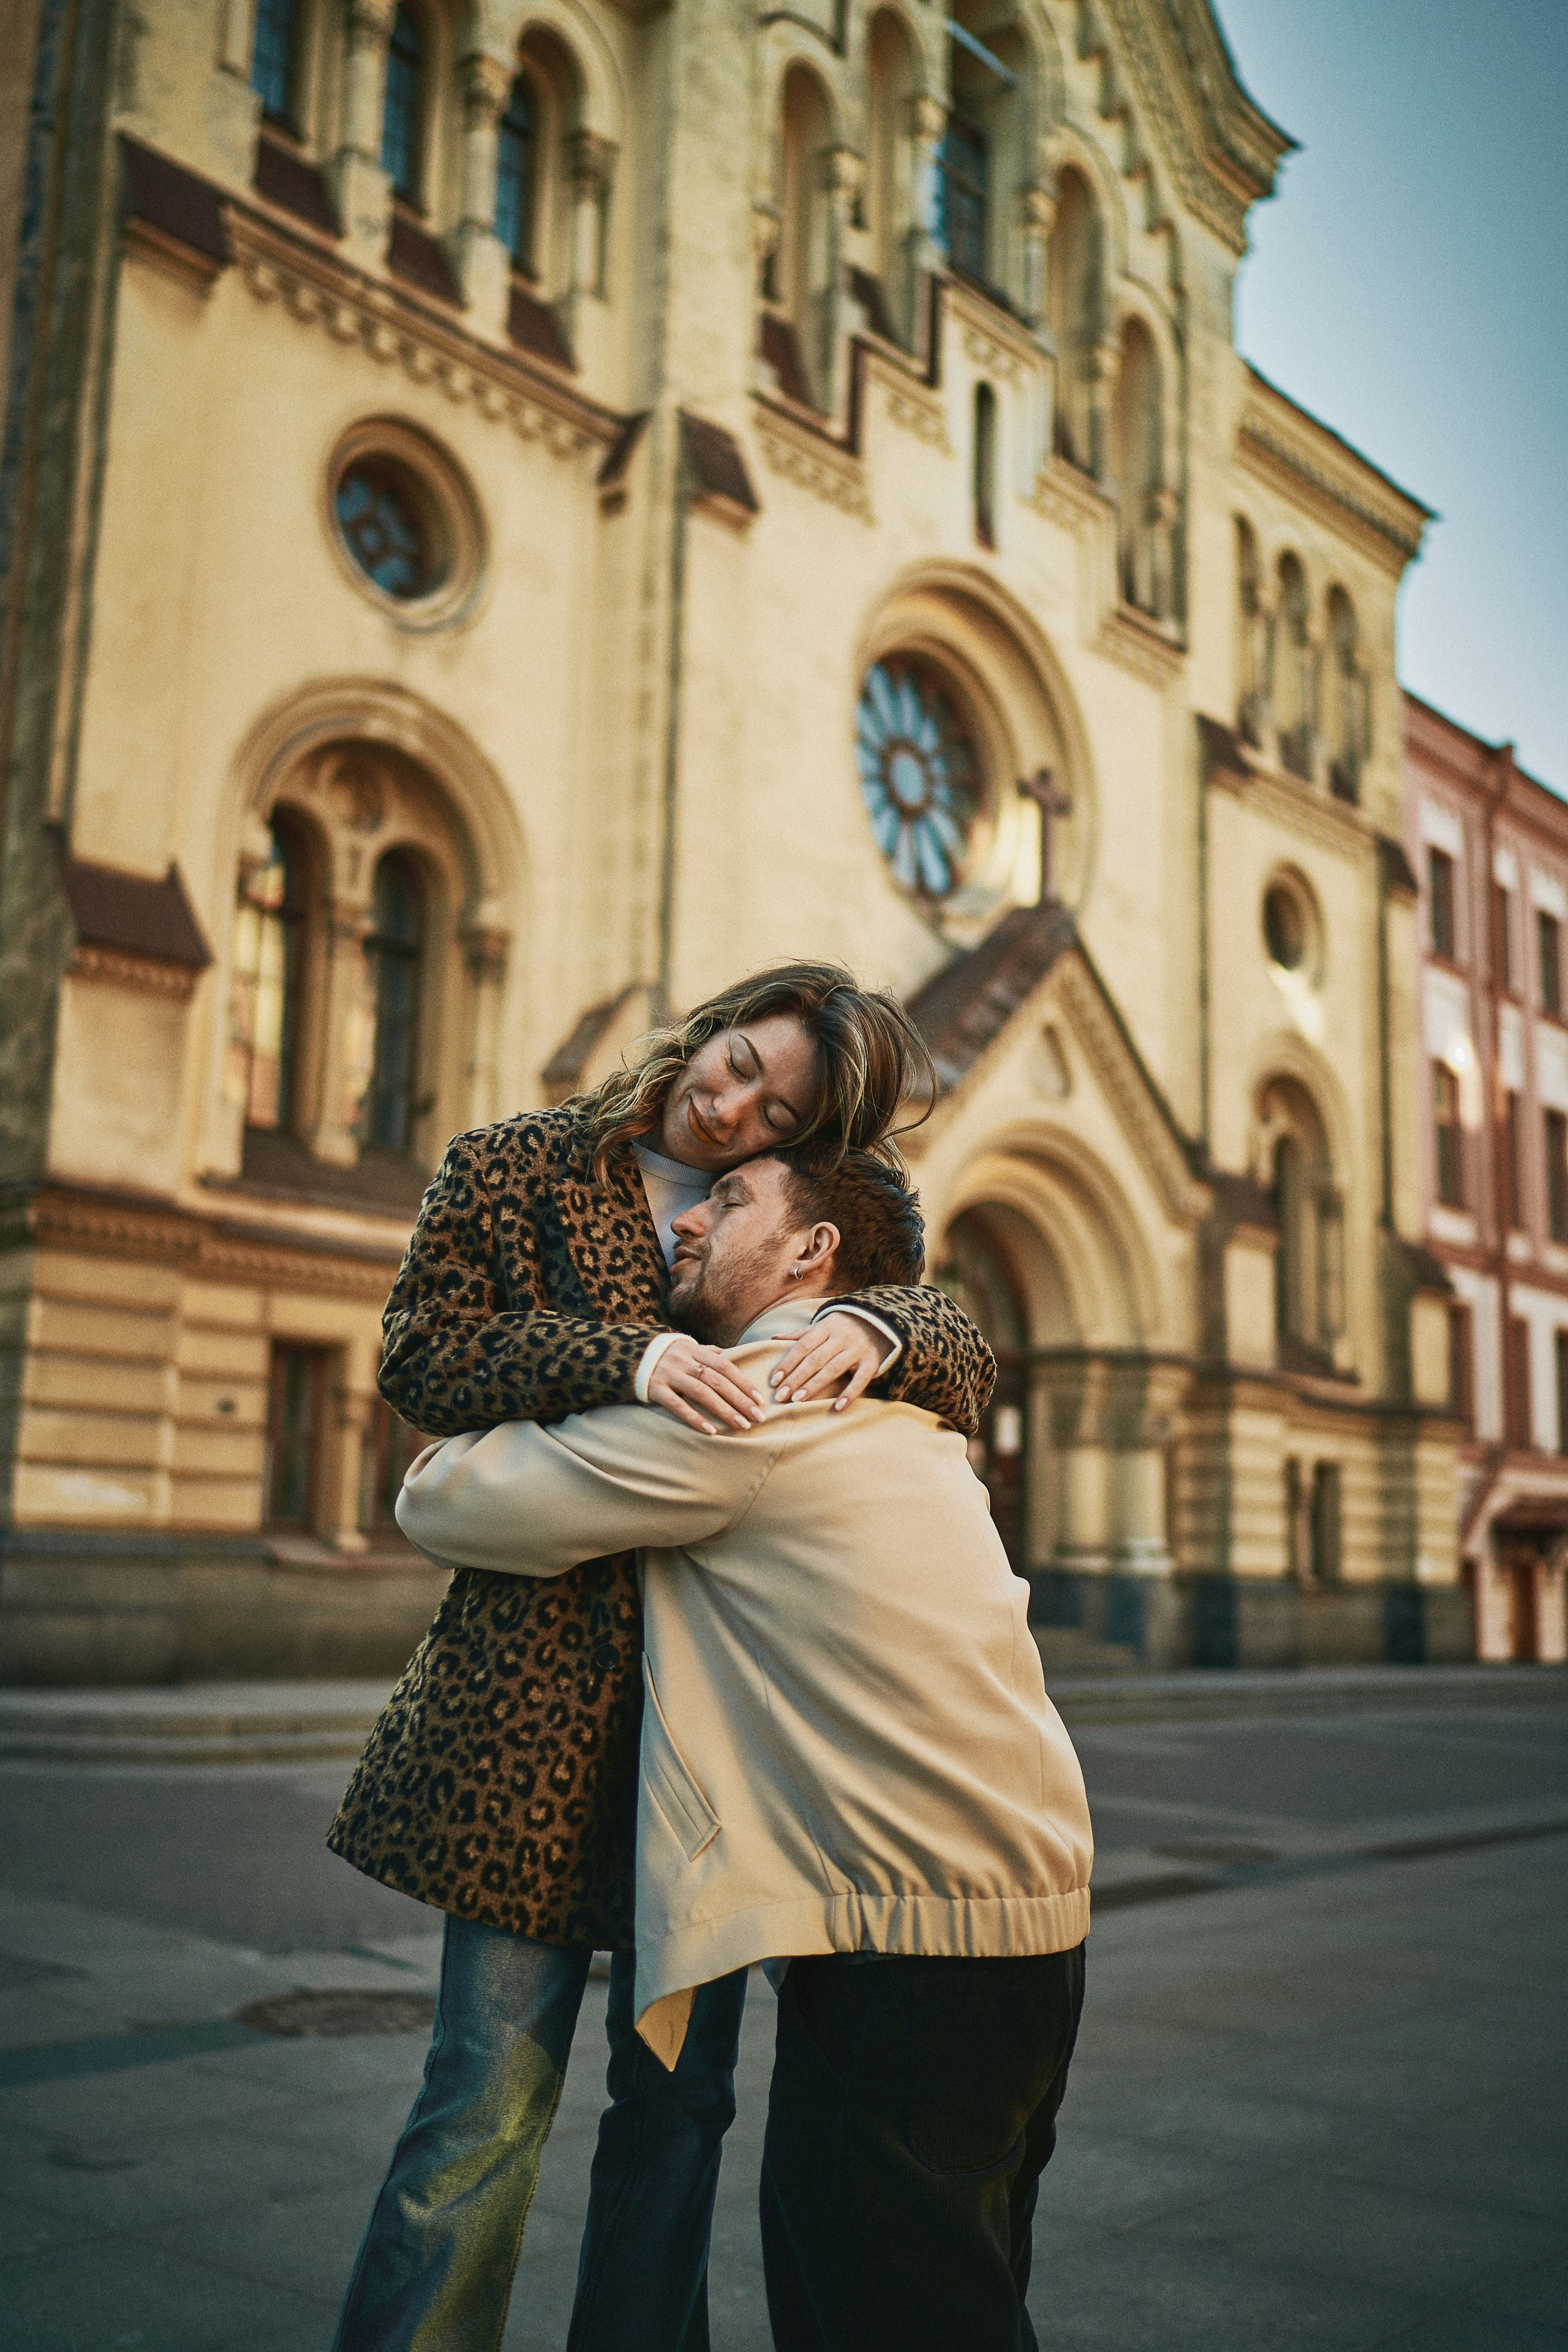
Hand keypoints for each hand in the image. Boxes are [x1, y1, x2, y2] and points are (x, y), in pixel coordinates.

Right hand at [645, 1336, 768, 1435]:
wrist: (624, 1356)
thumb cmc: (664, 1356)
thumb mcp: (686, 1349)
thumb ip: (708, 1353)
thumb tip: (732, 1356)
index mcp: (694, 1349)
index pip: (725, 1366)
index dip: (743, 1382)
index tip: (759, 1400)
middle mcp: (683, 1360)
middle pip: (717, 1380)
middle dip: (739, 1400)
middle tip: (757, 1417)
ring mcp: (668, 1374)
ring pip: (701, 1392)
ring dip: (724, 1410)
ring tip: (741, 1425)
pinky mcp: (654, 1389)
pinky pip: (677, 1405)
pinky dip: (694, 1418)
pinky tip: (710, 1431)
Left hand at [769, 1312, 893, 1411]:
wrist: (881, 1320)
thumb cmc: (843, 1327)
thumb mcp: (823, 1325)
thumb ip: (800, 1334)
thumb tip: (773, 1338)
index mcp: (826, 1327)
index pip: (803, 1346)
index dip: (787, 1363)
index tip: (774, 1380)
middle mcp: (841, 1337)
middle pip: (815, 1359)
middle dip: (796, 1378)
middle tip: (780, 1396)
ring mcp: (857, 1349)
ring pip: (833, 1369)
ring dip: (814, 1385)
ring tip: (797, 1400)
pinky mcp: (872, 1362)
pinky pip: (860, 1380)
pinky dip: (850, 1393)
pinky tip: (837, 1407)